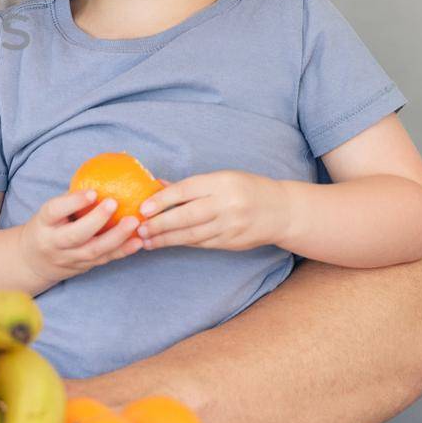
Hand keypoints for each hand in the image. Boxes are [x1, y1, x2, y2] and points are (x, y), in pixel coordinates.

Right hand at [19, 189, 142, 285]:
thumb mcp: (49, 212)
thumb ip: (71, 199)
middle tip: (115, 203)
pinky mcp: (84, 267)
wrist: (34, 261)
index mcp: (44, 223)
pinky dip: (123, 251)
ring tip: (134, 222)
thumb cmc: (47, 227)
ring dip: (116, 237)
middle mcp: (54, 243)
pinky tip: (138, 241)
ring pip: (93, 251)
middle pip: (75, 235)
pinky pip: (104, 260)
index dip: (73, 202)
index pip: (55, 212)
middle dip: (97, 220)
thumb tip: (102, 176)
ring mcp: (70, 258)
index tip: (93, 192)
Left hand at [136, 171, 291, 251]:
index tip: (143, 208)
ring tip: (146, 241)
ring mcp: (230, 225)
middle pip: (187, 216)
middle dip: (160, 224)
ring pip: (192, 234)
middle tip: (139, 228)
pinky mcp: (232, 242)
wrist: (282, 211)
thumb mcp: (221, 179)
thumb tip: (157, 184)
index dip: (162, 200)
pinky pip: (202, 243)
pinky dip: (182, 243)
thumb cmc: (246, 189)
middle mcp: (226, 204)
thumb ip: (190, 185)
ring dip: (166, 239)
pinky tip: (167, 243)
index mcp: (222, 183)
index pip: (186, 191)